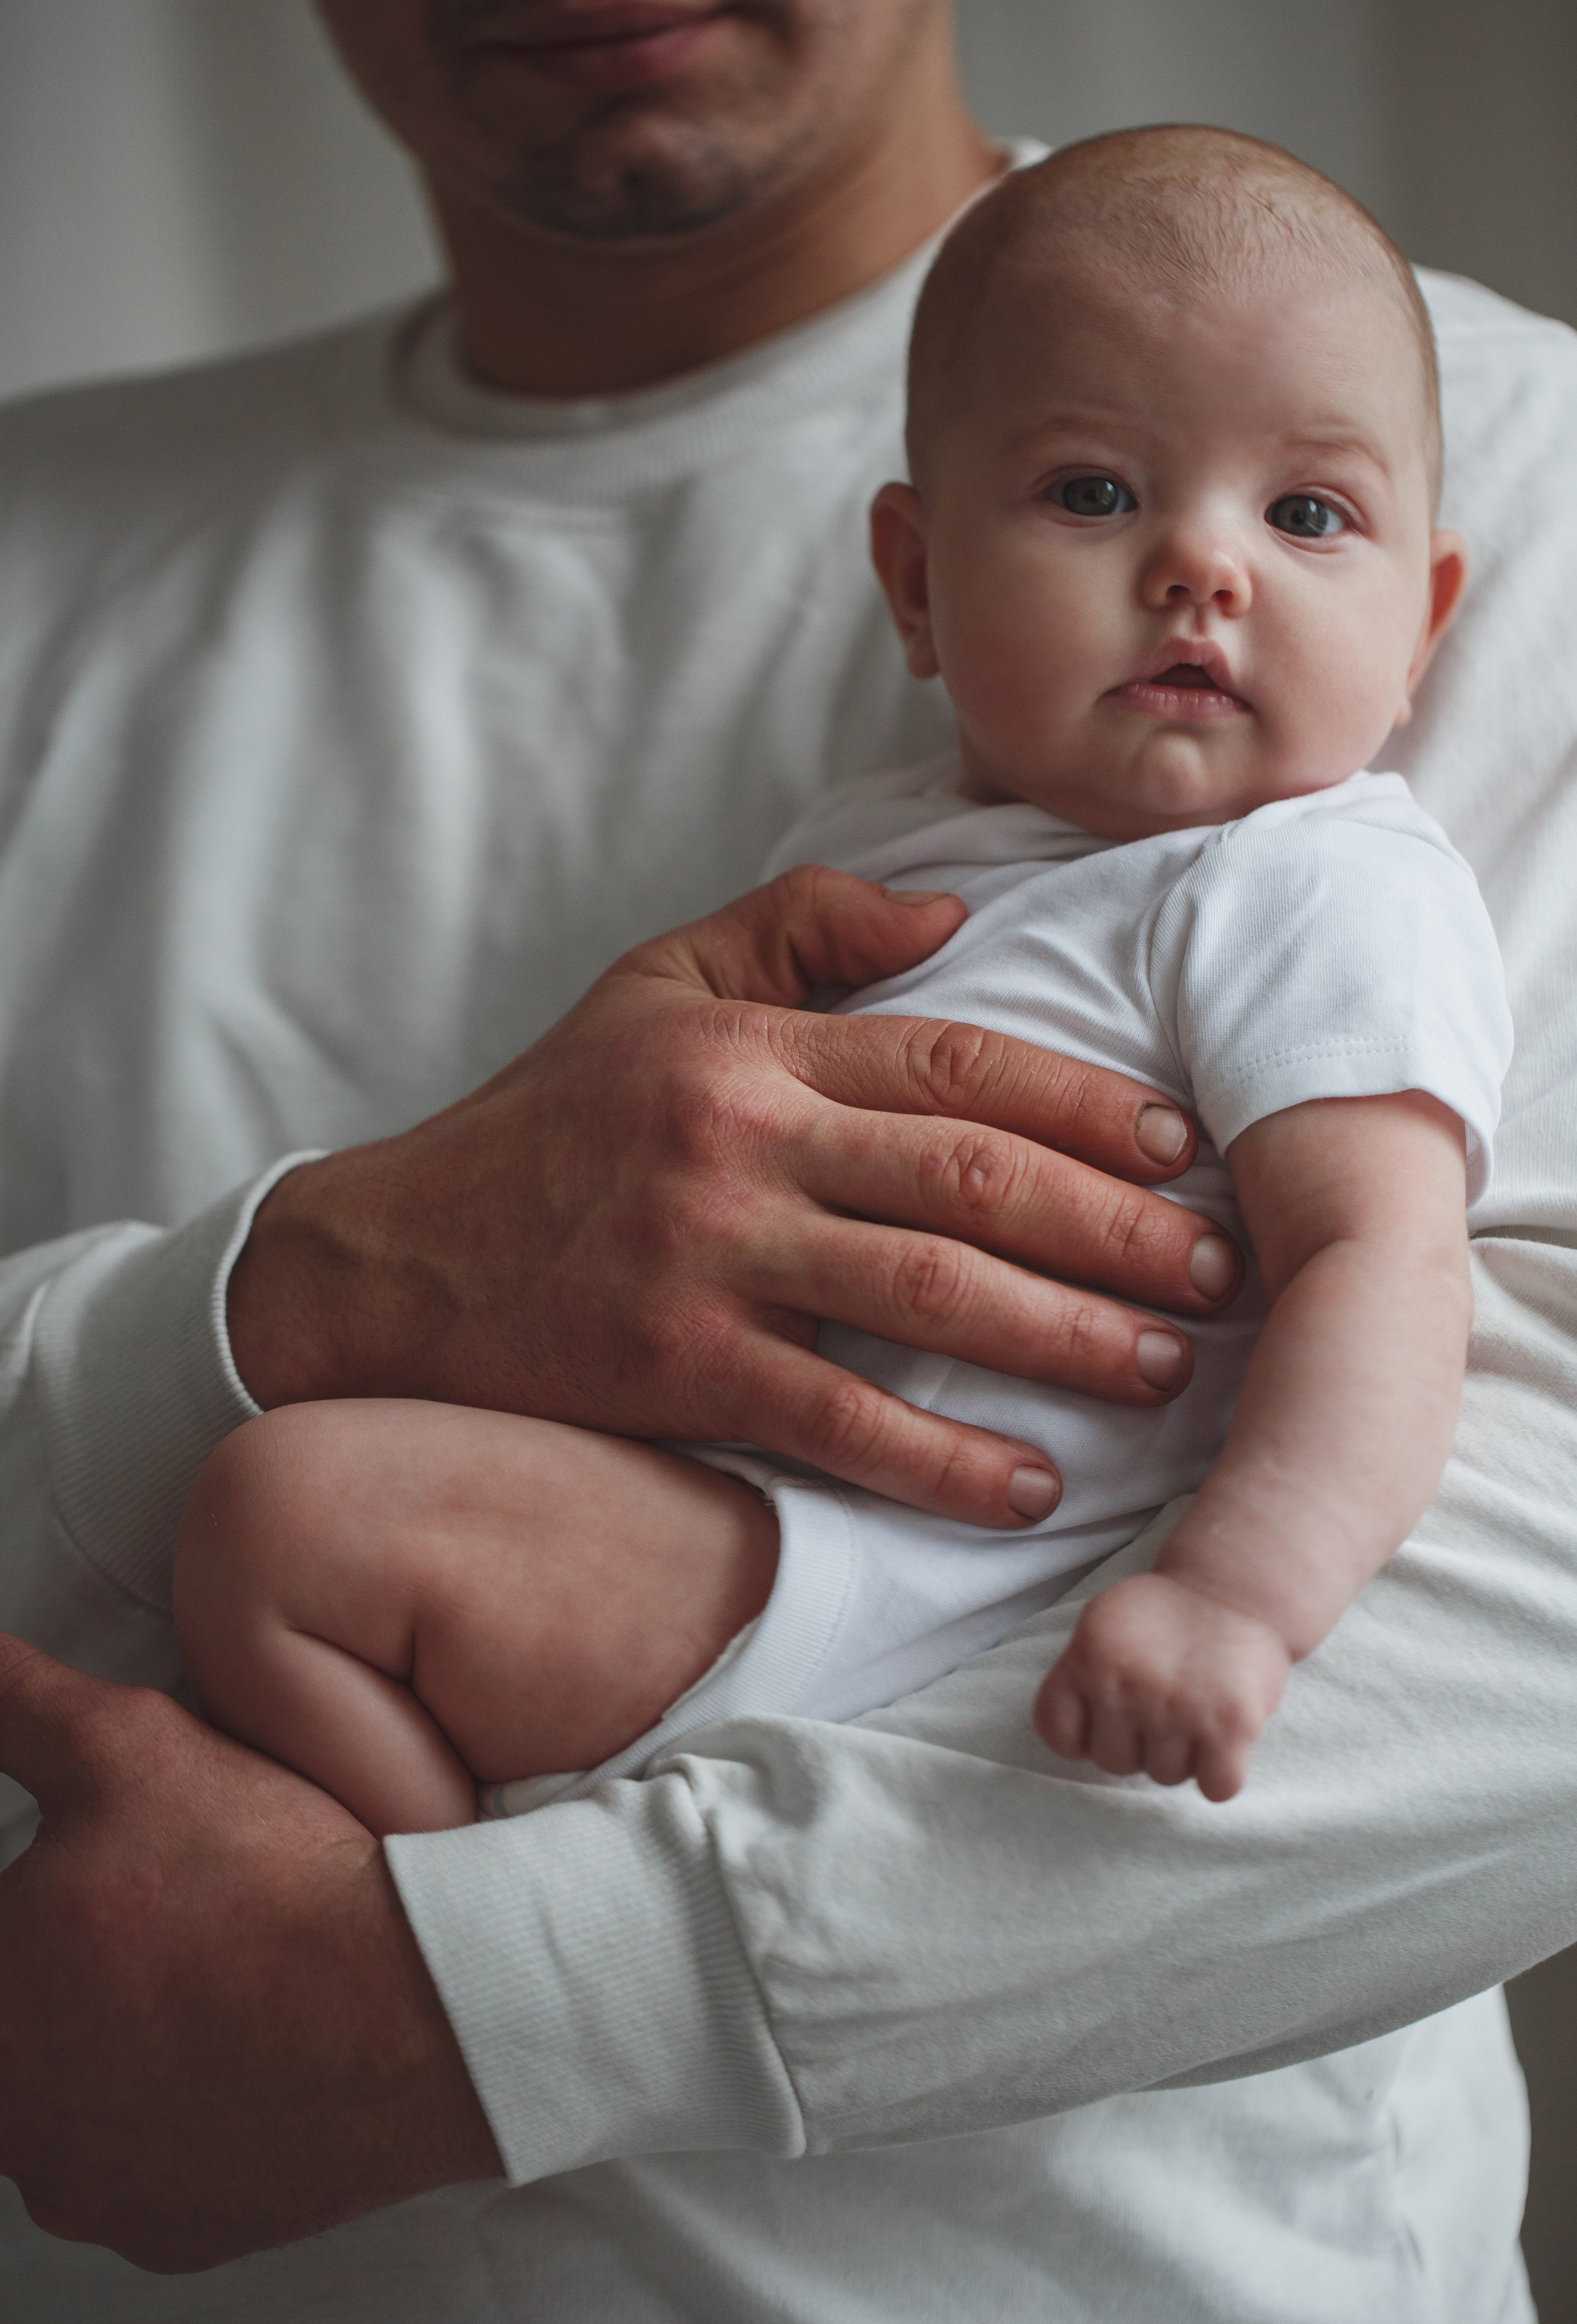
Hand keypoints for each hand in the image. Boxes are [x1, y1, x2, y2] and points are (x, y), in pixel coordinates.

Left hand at [0, 1634, 499, 2271]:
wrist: (410, 1999)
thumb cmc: (268, 1886)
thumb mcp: (125, 1742)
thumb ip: (18, 1703)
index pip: (6, 1941)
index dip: (47, 1904)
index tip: (107, 1881)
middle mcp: (21, 2127)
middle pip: (29, 2027)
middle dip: (78, 1966)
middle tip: (166, 1908)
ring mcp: (99, 2191)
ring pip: (86, 2100)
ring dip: (127, 2039)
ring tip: (213, 1963)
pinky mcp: (180, 2231)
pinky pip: (158, 2161)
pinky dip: (191, 2104)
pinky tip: (244, 2036)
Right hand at [230, 866, 1241, 1528]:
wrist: (391, 1263)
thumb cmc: (547, 1123)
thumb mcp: (654, 984)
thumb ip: (800, 927)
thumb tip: (953, 915)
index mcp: (753, 1047)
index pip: (956, 1061)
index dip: (1086, 1103)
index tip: (1183, 1147)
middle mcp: (742, 1141)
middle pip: (972, 1178)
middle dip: (1115, 1228)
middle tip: (1218, 1272)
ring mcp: (709, 1258)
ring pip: (927, 1293)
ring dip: (1064, 1338)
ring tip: (1163, 1372)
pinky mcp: (676, 1369)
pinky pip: (838, 1418)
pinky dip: (941, 1459)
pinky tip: (1028, 1486)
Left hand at [1034, 1573, 1291, 1802]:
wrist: (1237, 1588)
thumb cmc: (1166, 1617)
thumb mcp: (1103, 1626)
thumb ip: (1080, 1677)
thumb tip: (1077, 1743)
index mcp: (1087, 1655)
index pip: (1058, 1734)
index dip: (1084, 1736)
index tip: (1110, 1717)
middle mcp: (1124, 1681)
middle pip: (1113, 1763)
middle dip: (1138, 1744)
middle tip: (1164, 1706)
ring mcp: (1177, 1705)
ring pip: (1164, 1777)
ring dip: (1183, 1755)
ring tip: (1196, 1709)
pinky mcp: (1230, 1725)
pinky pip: (1216, 1788)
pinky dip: (1222, 1774)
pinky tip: (1224, 1737)